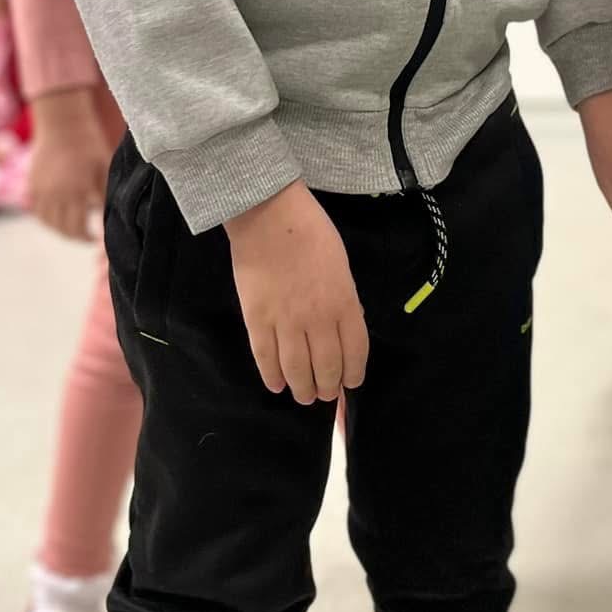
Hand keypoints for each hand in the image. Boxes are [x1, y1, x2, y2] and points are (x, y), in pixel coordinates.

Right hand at [28, 88, 110, 240]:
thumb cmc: (89, 144)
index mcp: (75, 192)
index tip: (96, 239)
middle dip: (75, 236)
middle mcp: (55, 195)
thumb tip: (110, 220)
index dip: (87, 238)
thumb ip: (105, 197)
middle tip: (86, 236)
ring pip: (46, 221)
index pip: (78, 228)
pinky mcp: (31, 183)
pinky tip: (56, 217)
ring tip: (72, 228)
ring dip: (59, 229)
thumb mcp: (103, 170)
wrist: (63, 123)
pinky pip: (35, 209)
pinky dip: (45, 217)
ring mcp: (40, 190)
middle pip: (61, 228)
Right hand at [226, 182, 368, 405]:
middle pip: (327, 367)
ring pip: (297, 370)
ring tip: (305, 396)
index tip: (350, 383)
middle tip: (325, 394)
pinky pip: (266, 359)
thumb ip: (344, 301)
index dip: (353, 374)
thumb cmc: (311, 232)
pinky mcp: (257, 321)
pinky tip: (277, 385)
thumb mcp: (342, 266)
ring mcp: (285, 322)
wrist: (270, 216)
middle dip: (328, 387)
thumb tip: (345, 328)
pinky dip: (272, 377)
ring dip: (303, 389)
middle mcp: (318, 319)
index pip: (355, 352)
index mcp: (344, 303)